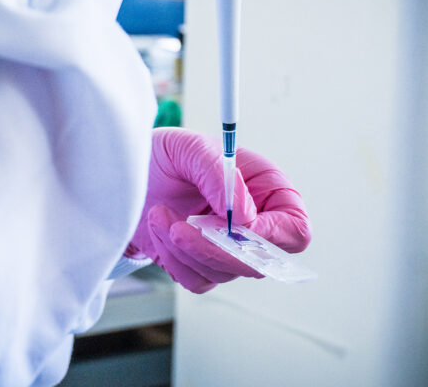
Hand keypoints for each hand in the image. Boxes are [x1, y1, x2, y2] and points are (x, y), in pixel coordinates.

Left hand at [126, 128, 311, 292]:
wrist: (131, 174)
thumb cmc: (168, 155)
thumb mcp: (191, 148)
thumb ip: (218, 173)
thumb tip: (243, 216)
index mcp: (269, 191)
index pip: (295, 231)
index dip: (270, 237)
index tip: (232, 225)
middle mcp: (255, 225)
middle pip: (260, 263)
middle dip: (215, 249)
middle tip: (182, 227)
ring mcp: (229, 248)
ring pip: (223, 273)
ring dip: (185, 247)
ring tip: (160, 212)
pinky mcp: (201, 264)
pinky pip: (197, 279)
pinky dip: (173, 256)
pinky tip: (160, 226)